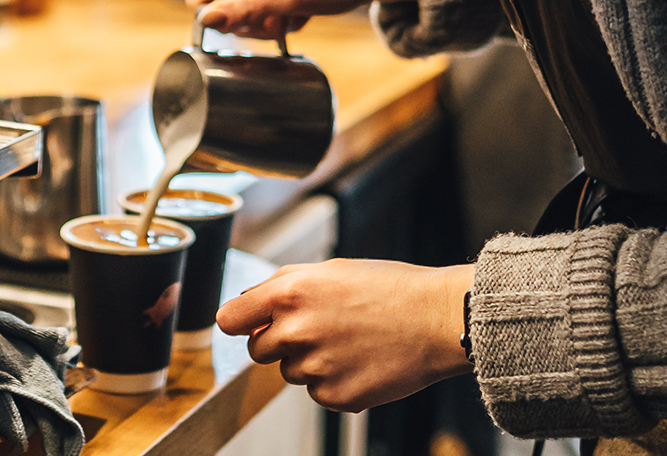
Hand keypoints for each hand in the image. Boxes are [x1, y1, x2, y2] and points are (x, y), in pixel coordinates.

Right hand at [184, 0, 422, 39]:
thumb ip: (245, 9)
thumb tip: (205, 18)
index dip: (219, 20)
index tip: (248, 28)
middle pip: (225, 10)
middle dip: (251, 24)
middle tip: (280, 19)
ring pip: (247, 17)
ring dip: (270, 25)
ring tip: (296, 13)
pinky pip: (267, 16)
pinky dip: (284, 20)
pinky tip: (303, 12)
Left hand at [217, 259, 474, 412]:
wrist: (437, 320)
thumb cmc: (390, 289)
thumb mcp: (331, 270)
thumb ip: (282, 285)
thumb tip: (248, 303)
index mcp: (290, 292)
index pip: (230, 319)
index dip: (239, 322)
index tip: (247, 325)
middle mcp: (297, 330)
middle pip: (257, 351)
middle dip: (279, 343)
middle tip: (318, 330)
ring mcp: (315, 367)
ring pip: (290, 373)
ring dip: (309, 362)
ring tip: (348, 342)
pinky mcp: (335, 396)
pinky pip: (317, 393)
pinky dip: (333, 382)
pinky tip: (360, 362)